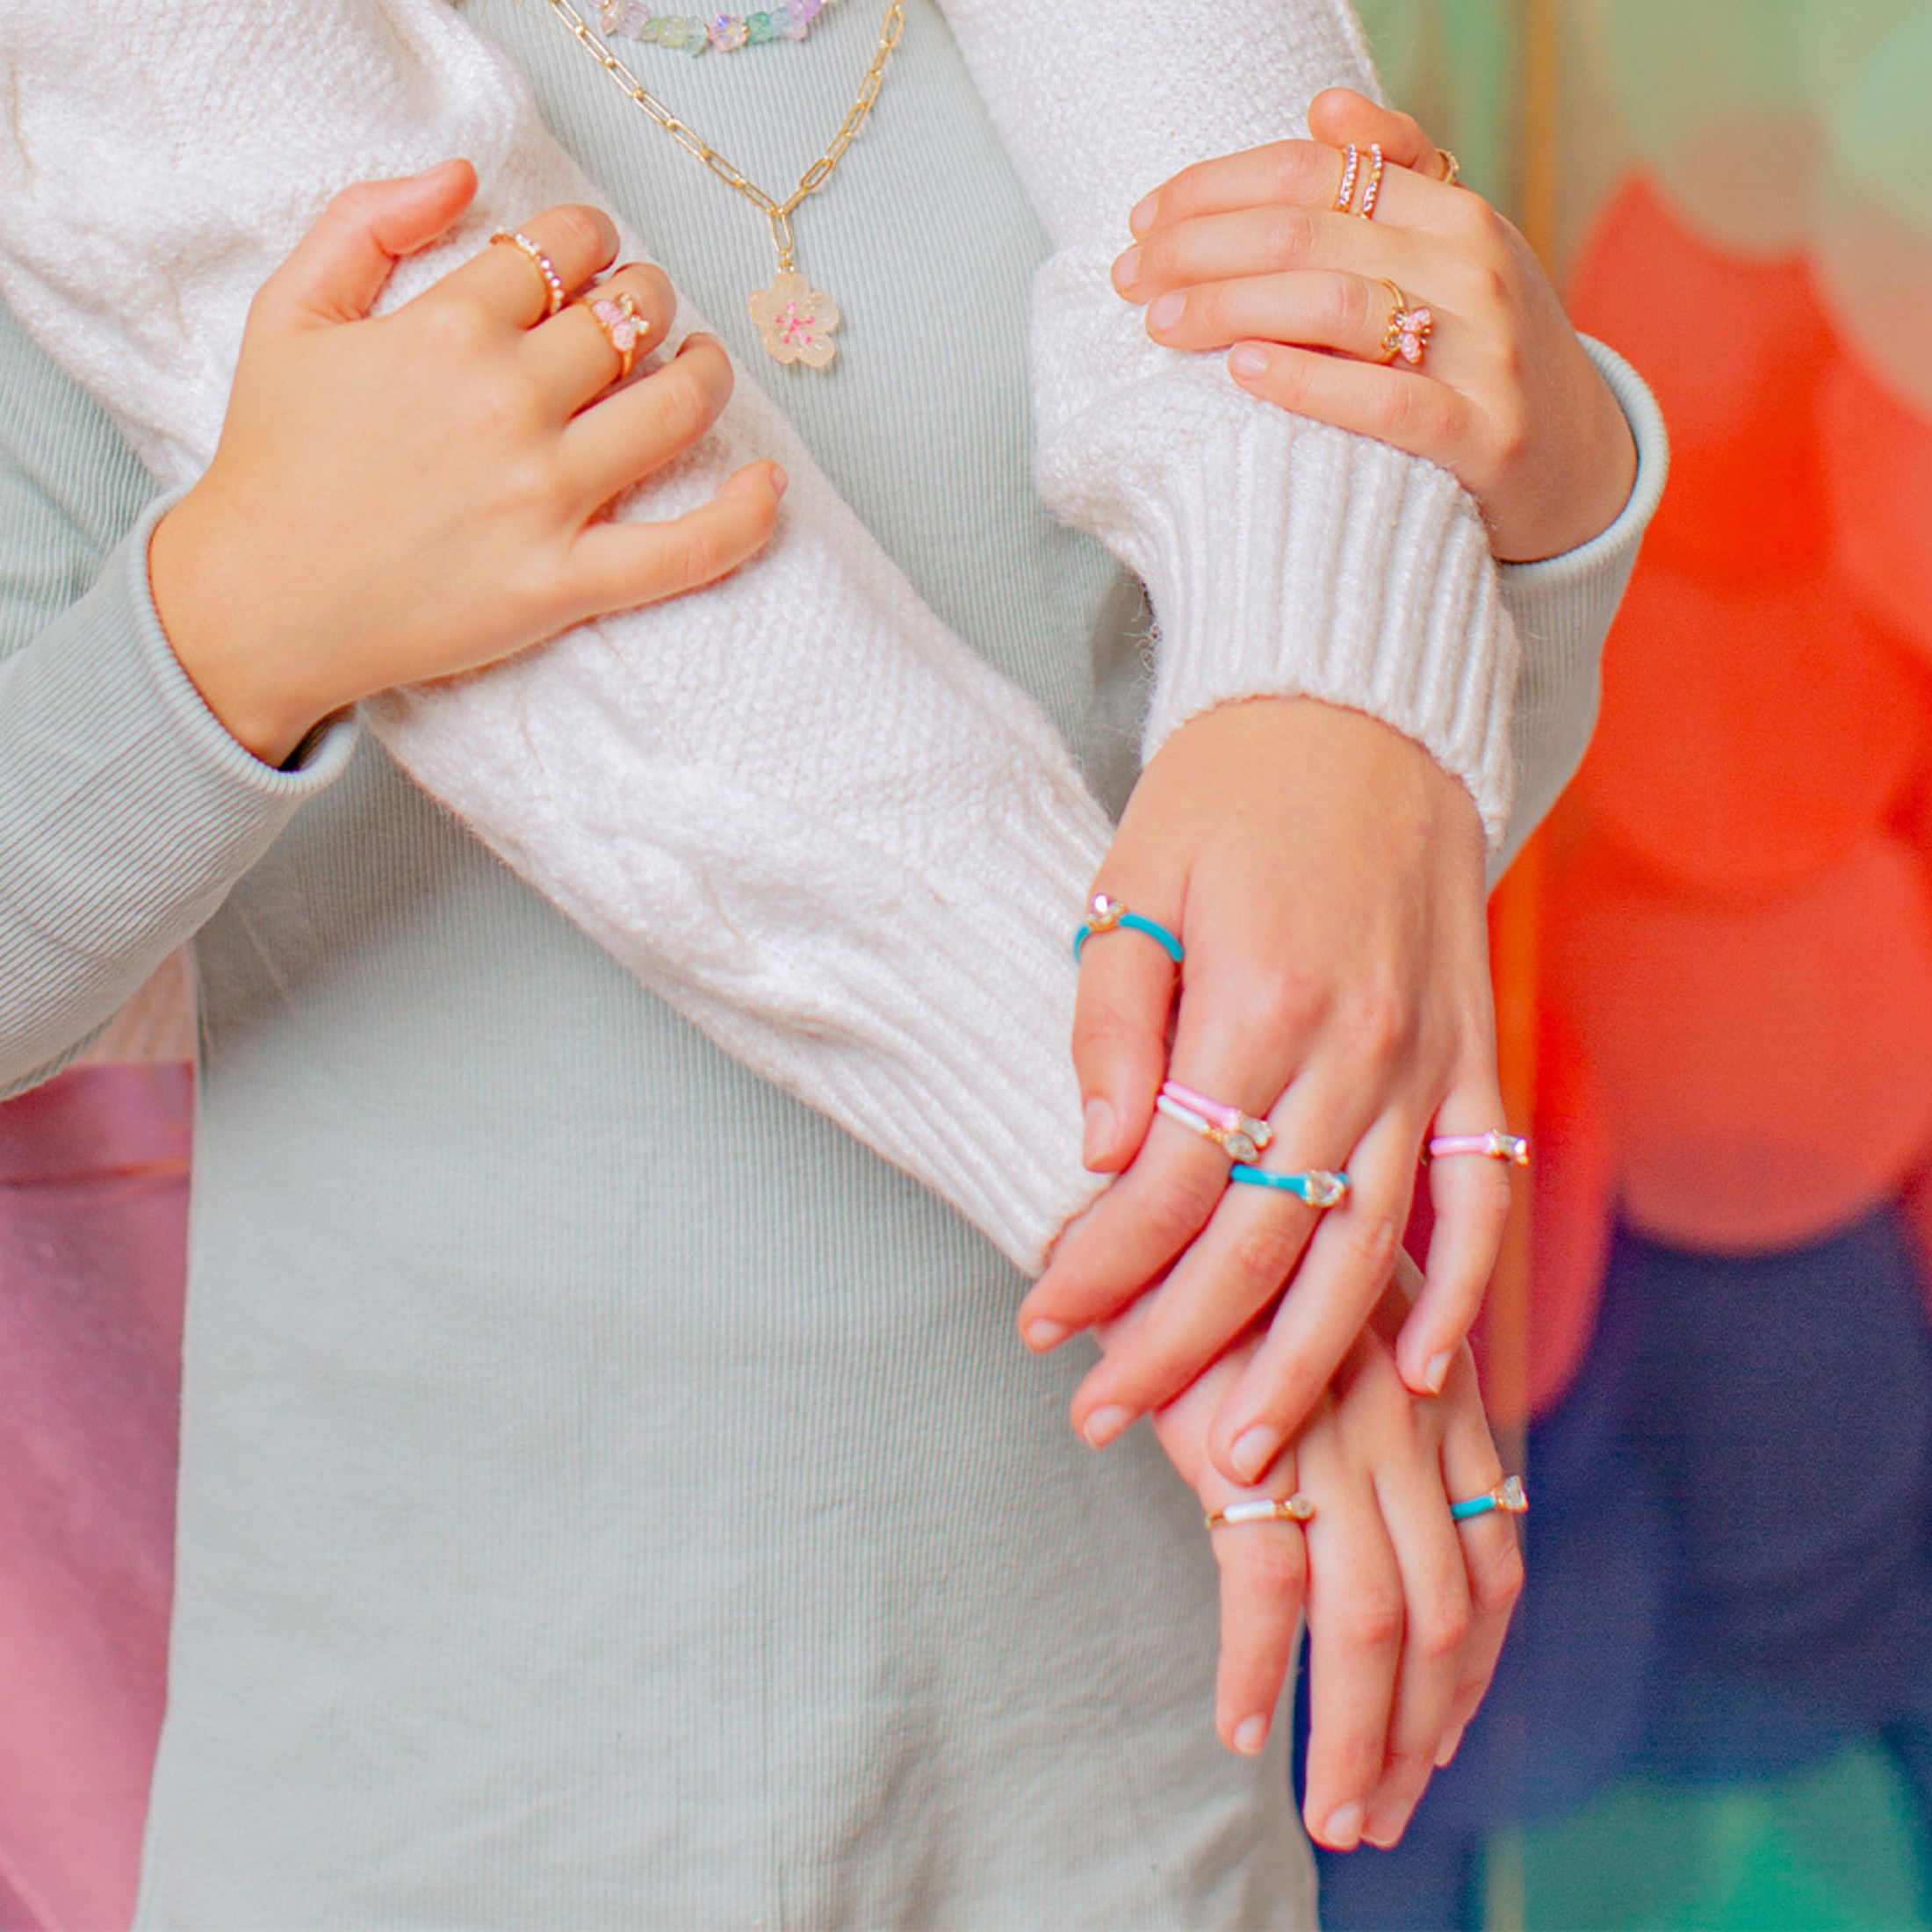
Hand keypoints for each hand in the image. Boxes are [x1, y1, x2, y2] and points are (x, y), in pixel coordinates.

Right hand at [149, 162, 783, 765]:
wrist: (259, 602)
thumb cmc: (274, 460)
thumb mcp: (287, 311)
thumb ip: (366, 221)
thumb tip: (464, 176)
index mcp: (448, 329)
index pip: (565, 249)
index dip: (589, 241)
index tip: (585, 259)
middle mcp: (508, 404)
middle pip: (632, 318)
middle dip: (648, 299)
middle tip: (638, 316)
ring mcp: (545, 497)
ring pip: (675, 409)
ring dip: (705, 375)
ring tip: (698, 368)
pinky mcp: (566, 582)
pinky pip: (685, 550)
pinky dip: (743, 518)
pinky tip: (767, 485)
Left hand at [1020, 695, 1509, 1487]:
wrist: (1359, 713)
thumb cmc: (1225, 796)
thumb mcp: (1131, 881)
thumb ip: (1112, 1022)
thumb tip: (1097, 1157)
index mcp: (1254, 1001)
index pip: (1165, 1182)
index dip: (1099, 1267)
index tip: (1042, 1323)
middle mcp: (1353, 1048)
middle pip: (1258, 1242)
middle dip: (1174, 1347)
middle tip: (1107, 1417)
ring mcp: (1429, 1061)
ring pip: (1368, 1251)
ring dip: (1306, 1364)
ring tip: (1246, 1455)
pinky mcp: (1474, 1058)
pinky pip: (1483, 1196)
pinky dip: (1465, 1293)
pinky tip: (1426, 1376)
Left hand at [1112, 90, 1635, 563]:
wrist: (1575, 469)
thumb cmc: (1482, 356)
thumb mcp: (1454, 256)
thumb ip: (1395, 180)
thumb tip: (1324, 105)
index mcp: (1455, 211)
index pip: (1313, 171)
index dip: (1214, 188)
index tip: (1143, 220)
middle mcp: (1474, 268)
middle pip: (1308, 233)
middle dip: (1199, 250)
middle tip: (1130, 279)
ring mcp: (1484, 354)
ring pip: (1334, 305)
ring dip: (1230, 309)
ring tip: (1162, 325)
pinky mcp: (1483, 438)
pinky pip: (1383, 401)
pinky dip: (1306, 381)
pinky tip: (1242, 372)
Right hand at [1137, 1260, 1523, 1848]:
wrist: (1174, 1177)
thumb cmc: (1241, 1251)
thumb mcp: (1342, 1320)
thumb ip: (1379, 1405)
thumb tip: (1376, 1502)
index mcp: (1441, 1400)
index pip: (1494, 1565)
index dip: (1478, 1670)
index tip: (1445, 1740)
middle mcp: (1409, 1425)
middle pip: (1446, 1620)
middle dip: (1426, 1735)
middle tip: (1388, 1814)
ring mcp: (1337, 1436)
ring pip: (1374, 1628)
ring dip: (1357, 1738)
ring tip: (1335, 1813)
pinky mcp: (1251, 1441)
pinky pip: (1267, 1594)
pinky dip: (1257, 1675)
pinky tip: (1239, 1729)